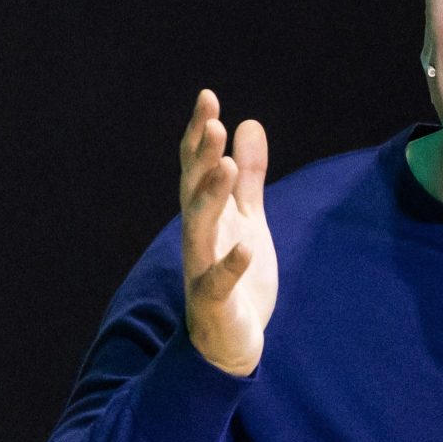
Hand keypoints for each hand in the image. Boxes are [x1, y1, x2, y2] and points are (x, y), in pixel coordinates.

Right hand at [179, 89, 277, 375]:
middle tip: (212, 123)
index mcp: (207, 216)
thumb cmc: (236, 278)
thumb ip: (249, 177)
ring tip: (226, 167)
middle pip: (193, 191)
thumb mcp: (247, 219)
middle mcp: (198, 238)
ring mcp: (202, 269)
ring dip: (210, 199)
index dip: (200, 134)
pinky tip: (247, 247)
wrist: (229, 344)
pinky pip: (219, 282)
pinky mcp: (214, 303)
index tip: (208, 97)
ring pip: (199, 230)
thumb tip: (247, 122)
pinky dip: (231, 265)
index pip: (198, 168)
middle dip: (201, 158)